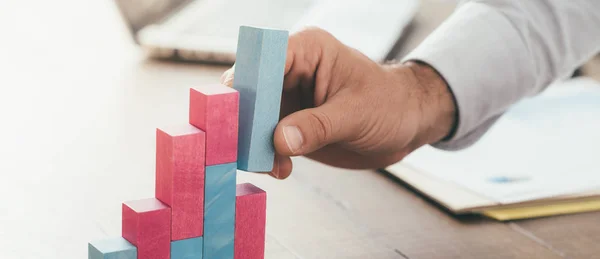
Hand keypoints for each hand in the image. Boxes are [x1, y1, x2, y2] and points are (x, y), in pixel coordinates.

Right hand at [221, 27, 456, 178]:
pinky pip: (264, 140)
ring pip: (252, 120)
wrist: (404, 125)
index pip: (263, 59)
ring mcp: (287, 99)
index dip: (247, 85)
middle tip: (249, 149)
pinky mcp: (288, 124)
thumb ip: (318, 126)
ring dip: (254, 145)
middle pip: (249, 91)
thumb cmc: (390, 105)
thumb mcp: (356, 114)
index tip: (240, 116)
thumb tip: (280, 140)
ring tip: (272, 165)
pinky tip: (282, 169)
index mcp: (306, 51)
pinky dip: (266, 157)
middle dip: (245, 121)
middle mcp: (289, 72)